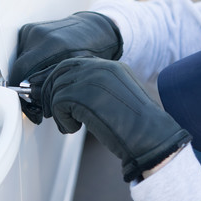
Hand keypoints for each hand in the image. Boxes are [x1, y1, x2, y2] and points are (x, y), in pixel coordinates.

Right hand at [9, 12, 122, 123]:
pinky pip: (23, 51)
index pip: (24, 71)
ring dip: (26, 72)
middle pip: (19, 66)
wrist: (93, 27)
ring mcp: (34, 30)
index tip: (28, 99)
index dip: (24, 88)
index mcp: (54, 44)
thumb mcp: (76, 70)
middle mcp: (40, 35)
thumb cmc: (90, 51)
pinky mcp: (30, 28)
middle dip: (24, 83)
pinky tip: (42, 65)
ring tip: (40, 80)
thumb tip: (35, 99)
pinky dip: (29, 61)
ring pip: (20, 59)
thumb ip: (54, 83)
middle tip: (33, 94)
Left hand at [41, 57, 191, 181]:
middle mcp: (99, 67)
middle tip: (52, 112)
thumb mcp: (117, 97)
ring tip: (72, 125)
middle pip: (60, 72)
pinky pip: (57, 104)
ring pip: (56, 90)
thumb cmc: (137, 125)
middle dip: (50, 92)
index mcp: (110, 66)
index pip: (73, 64)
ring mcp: (89, 79)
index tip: (54, 96)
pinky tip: (76, 129)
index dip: (59, 80)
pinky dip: (63, 121)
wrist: (150, 137)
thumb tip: (66, 92)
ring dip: (59, 111)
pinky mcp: (80, 95)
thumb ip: (96, 89)